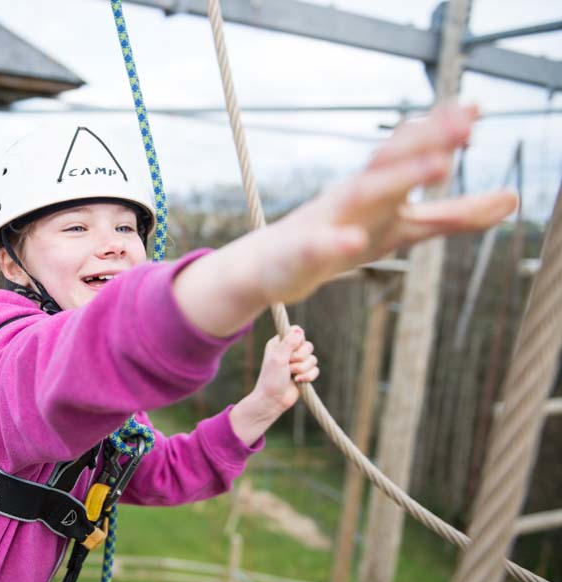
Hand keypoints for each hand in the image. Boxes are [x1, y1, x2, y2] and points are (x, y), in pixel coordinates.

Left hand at [253, 326, 317, 412]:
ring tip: (291, 375)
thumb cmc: (271, 379)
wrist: (272, 401)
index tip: (290, 350)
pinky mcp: (304, 374)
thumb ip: (288, 343)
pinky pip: (316, 370)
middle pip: (308, 346)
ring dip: (302, 369)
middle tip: (288, 365)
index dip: (297, 341)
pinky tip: (298, 381)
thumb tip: (299, 329)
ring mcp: (297, 363)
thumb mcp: (278, 358)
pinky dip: (308, 376)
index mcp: (279, 343)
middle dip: (300, 358)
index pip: (296, 332)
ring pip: (313, 359)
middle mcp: (289, 351)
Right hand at [258, 104, 518, 303]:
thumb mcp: (404, 229)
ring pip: (363, 194)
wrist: (273, 267)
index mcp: (380, 189)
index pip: (411, 153)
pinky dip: (336, 241)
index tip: (476, 108)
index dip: (443, 133)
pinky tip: (353, 240)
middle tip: (465, 125)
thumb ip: (455, 216)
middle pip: (392, 163)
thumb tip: (513, 199)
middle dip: (427, 143)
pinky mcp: (305, 253)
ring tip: (437, 167)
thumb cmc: (342, 240)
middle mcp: (355, 196)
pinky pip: (319, 246)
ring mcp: (329, 222)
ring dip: (398, 178)